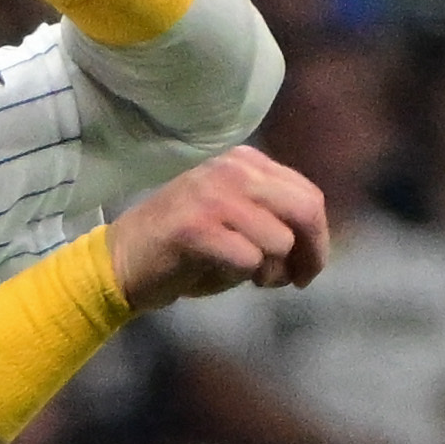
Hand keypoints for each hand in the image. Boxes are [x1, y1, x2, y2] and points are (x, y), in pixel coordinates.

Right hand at [108, 147, 328, 309]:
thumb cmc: (188, 248)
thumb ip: (275, 218)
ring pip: (279, 240)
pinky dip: (242, 276)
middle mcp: (232, 170)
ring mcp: (212, 196)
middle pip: (304, 212)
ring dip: (271, 271)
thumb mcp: (238, 219)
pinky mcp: (195, 227)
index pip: (308, 196)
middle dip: (311, 255)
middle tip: (298, 281)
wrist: (125, 259)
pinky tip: (223, 274)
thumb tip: (316, 245)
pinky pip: (248, 260)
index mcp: (246, 162)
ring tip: (250, 277)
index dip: (319, 239)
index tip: (310, 268)